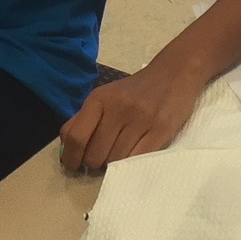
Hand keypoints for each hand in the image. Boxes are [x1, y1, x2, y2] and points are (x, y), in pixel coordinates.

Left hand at [59, 55, 210, 172]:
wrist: (174, 73)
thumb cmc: (135, 90)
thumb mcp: (106, 96)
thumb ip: (84, 120)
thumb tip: (66, 150)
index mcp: (99, 99)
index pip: (76, 137)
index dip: (71, 158)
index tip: (74, 166)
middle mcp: (118, 108)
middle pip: (95, 155)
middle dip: (94, 164)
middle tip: (101, 160)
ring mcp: (140, 119)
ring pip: (115, 161)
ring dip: (113, 166)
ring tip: (119, 155)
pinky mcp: (160, 130)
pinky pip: (137, 160)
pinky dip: (130, 166)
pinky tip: (132, 159)